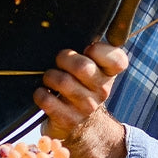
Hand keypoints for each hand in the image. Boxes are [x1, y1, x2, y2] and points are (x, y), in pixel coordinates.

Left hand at [35, 42, 128, 157]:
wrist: (84, 129)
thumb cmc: (83, 88)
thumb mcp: (94, 71)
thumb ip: (92, 53)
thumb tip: (80, 28)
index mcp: (109, 75)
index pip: (117, 59)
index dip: (99, 50)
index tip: (88, 50)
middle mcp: (102, 91)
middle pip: (82, 67)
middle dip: (64, 58)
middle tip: (60, 62)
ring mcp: (85, 107)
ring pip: (62, 81)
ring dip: (50, 76)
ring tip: (50, 80)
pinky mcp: (67, 120)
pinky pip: (46, 100)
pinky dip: (40, 94)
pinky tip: (43, 93)